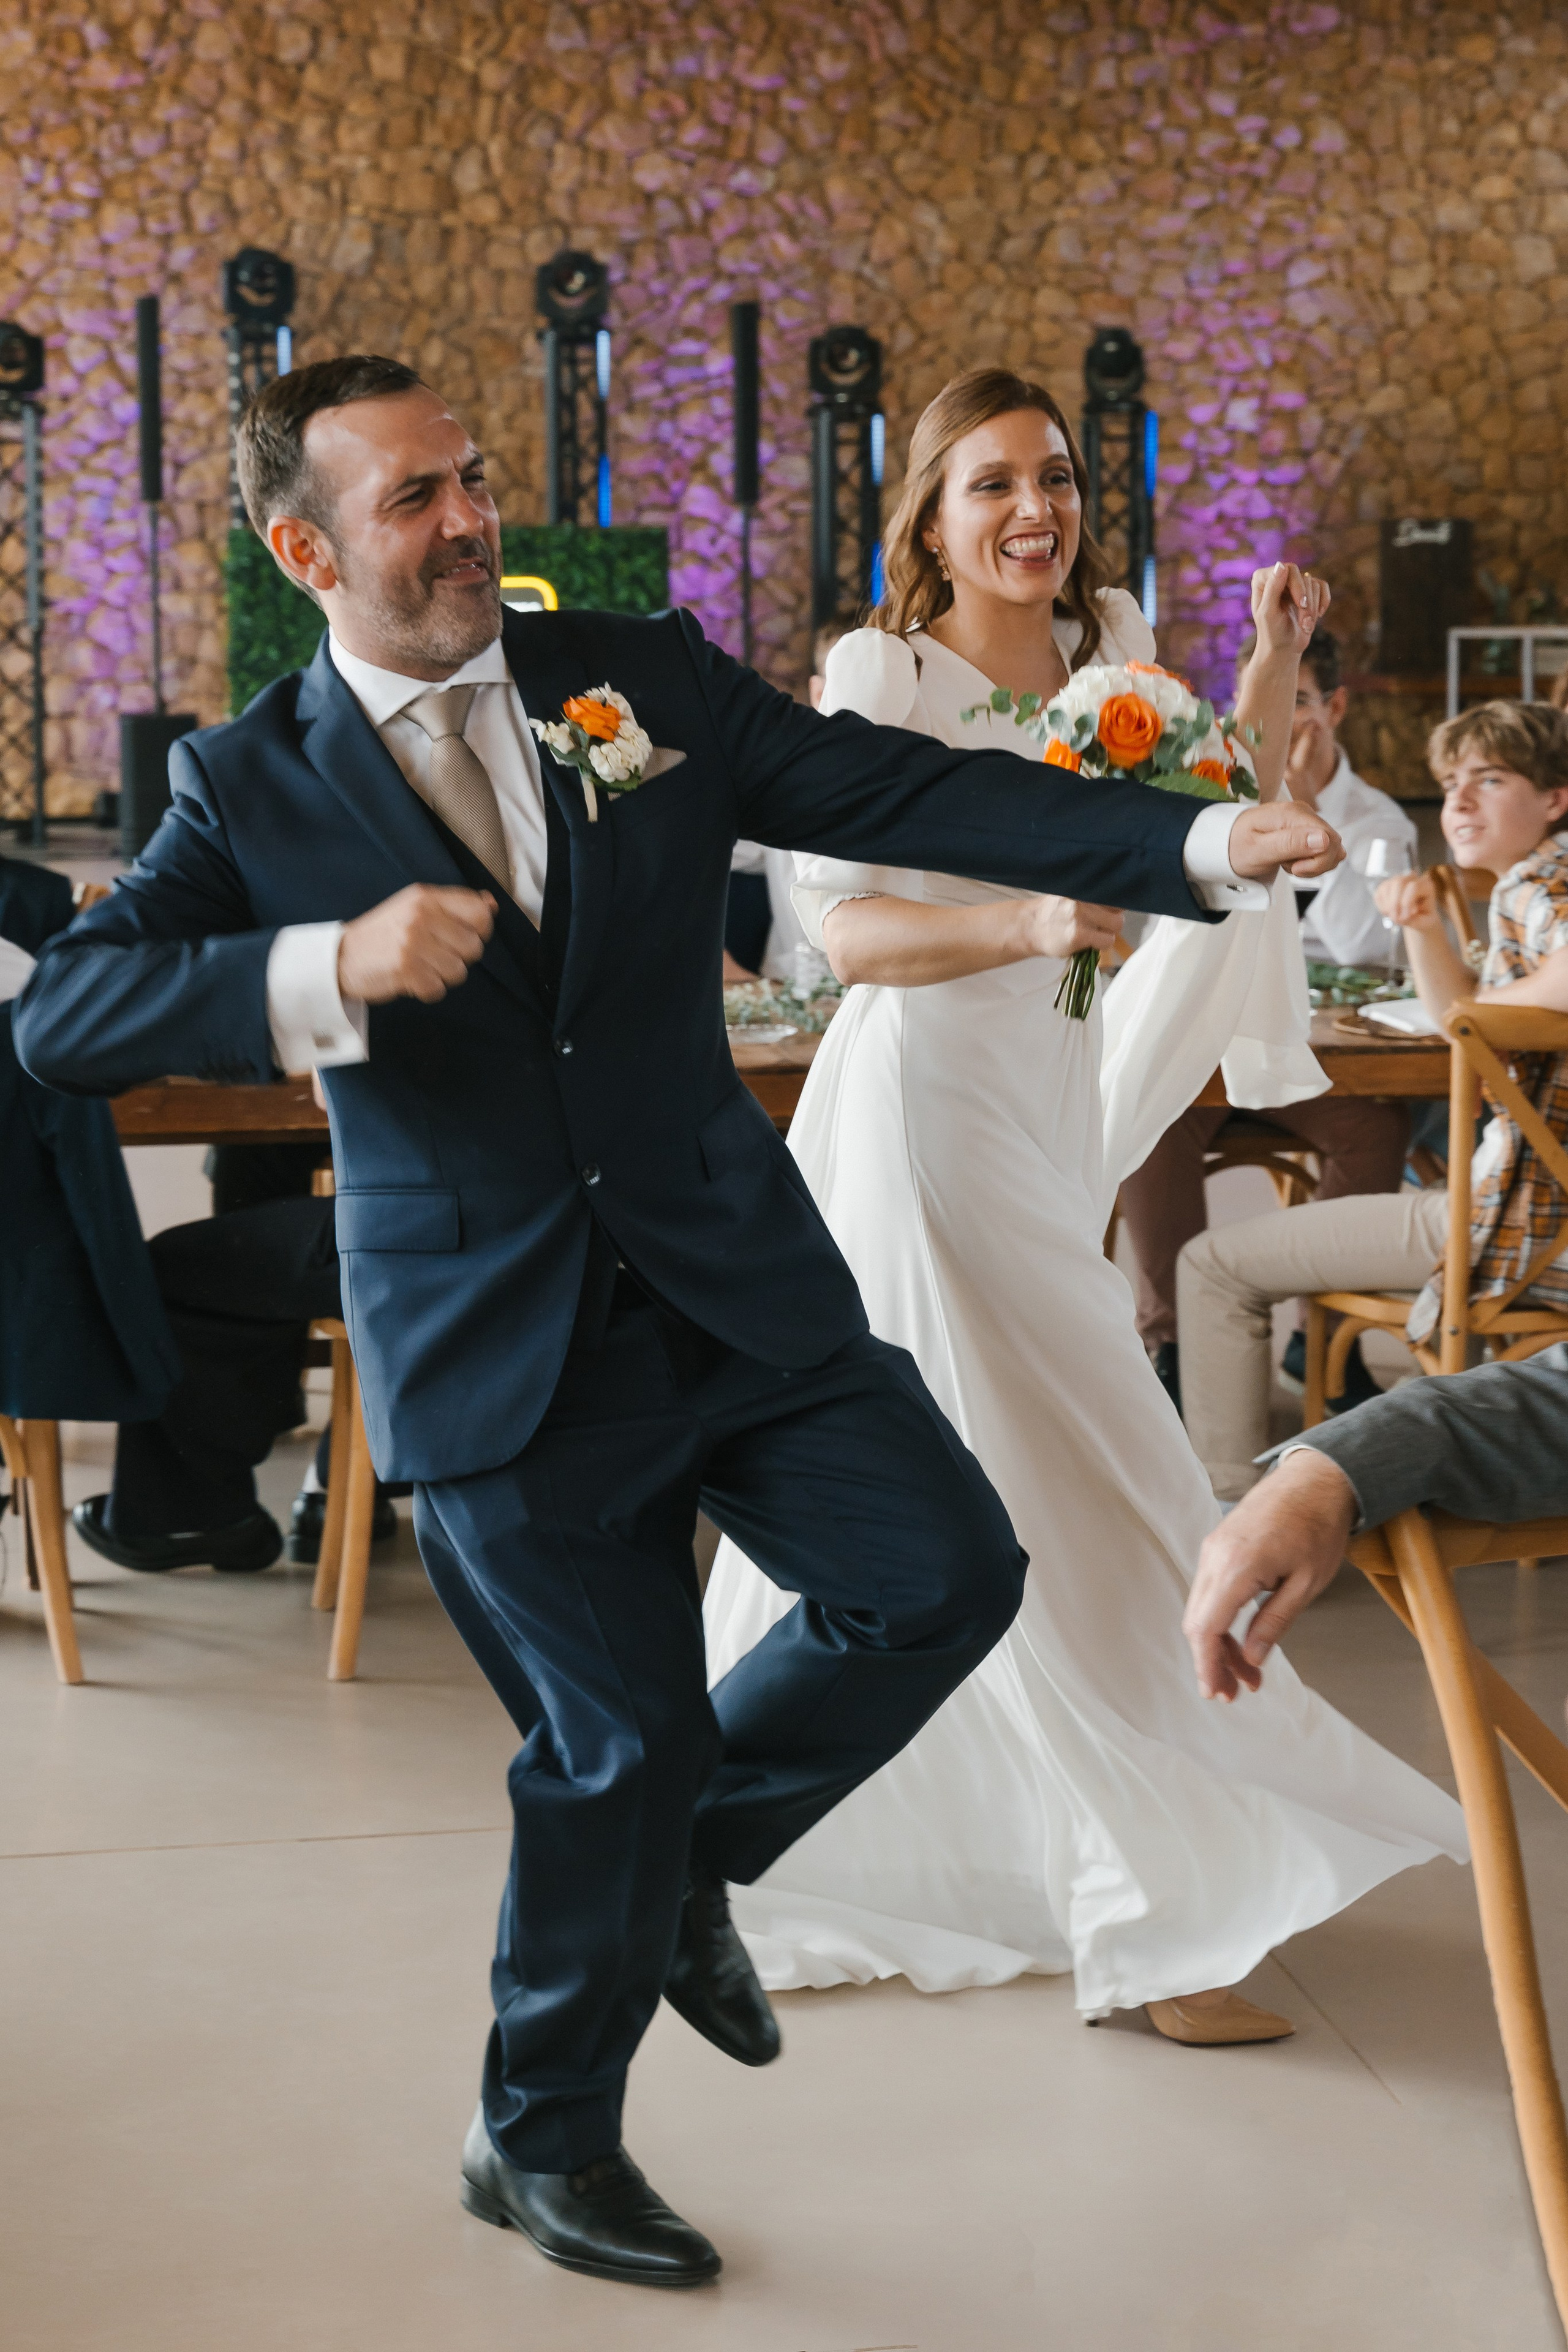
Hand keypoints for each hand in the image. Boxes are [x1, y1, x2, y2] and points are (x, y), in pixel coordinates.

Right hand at [337, 885, 495, 1004]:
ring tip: (419, 966)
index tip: (462, 936)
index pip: (479, 913)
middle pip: (473, 947)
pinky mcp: (405, 969)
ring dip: (441, 976)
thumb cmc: (384, 934)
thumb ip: (453, 906)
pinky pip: (438, 989)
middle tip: (433, 955)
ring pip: (458, 971)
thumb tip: (491, 904)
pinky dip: (426, 990)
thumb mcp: (414, 907)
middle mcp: (420, 916)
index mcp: (425, 897)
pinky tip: (410, 979)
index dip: (479, 931)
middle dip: (458, 957)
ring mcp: (412, 942)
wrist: (340, 957)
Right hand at [1022, 896, 1123, 960]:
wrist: (1030, 928)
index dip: (1114, 904)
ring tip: (1094, 934)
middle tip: (1101, 925)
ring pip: (1116, 924)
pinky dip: (1101, 944)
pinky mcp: (1080, 934)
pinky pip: (1106, 940)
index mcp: (1082, 887)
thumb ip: (1092, 898)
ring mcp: (1081, 916)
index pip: (1114, 891)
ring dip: (1108, 932)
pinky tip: (1089, 942)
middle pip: (1118, 908)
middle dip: (1113, 918)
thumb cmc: (1052, 914)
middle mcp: (1083, 898)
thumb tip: (1118, 904)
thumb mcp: (1071, 896)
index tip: (1111, 910)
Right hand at [1183, 1450, 1357, 1700]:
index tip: (1217, 1694)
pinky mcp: (1218, 1545)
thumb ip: (1274, 1622)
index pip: (1207, 1628)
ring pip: (1201, 1607)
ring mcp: (1213, 1548)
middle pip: (1197, 1621)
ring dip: (1218, 1642)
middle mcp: (1216, 1556)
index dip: (1208, 1666)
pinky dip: (1220, 1618)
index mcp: (1237, 1567)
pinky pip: (1209, 1590)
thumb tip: (1250, 1658)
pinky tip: (1241, 1636)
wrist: (1316, 1478)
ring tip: (1247, 1672)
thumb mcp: (1307, 1584)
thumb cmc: (1319, 1527)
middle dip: (1213, 1661)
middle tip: (1237, 1692)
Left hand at [1227, 800, 1343, 880]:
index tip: (1293, 869)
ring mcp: (1305, 820)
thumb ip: (1290, 843)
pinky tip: (1291, 859)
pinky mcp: (1305, 829)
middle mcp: (1303, 812)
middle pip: (1334, 844)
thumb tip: (1325, 839)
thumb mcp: (1259, 850)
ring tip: (1287, 862)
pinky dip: (1311, 860)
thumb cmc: (1236, 846)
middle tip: (1288, 867)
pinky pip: (1322, 848)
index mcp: (1293, 814)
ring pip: (1331, 848)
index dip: (1317, 862)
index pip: (1330, 840)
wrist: (1223, 843)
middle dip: (1316, 865)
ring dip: (1313, 863)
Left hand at [1249, 562, 1330, 657]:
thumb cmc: (1272, 632)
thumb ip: (1272, 589)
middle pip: (1302, 577)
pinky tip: (1317, 616)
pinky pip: (1323, 586)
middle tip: (1305, 622)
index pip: (1287, 569)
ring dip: (1312, 609)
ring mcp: (1293, 583)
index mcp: (1262, 579)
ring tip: (1305, 626)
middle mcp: (1277, 577)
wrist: (1284, 648)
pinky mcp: (1307, 590)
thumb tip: (1281, 565)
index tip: (1301, 604)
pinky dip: (1323, 603)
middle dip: (1306, 602)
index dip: (1297, 586)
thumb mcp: (1269, 613)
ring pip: (1313, 584)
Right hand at [1373, 872, 1441, 932]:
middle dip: (1394, 903)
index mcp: (1426, 885)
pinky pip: (1378, 894)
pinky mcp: (1385, 886)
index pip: (1413, 887)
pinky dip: (1381, 906)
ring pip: (1386, 887)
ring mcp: (1397, 880)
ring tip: (1393, 918)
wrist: (1418, 916)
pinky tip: (1389, 913)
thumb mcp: (1425, 922)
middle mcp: (1411, 878)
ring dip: (1387, 906)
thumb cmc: (1424, 918)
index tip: (1406, 917)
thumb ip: (1415, 920)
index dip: (1407, 902)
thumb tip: (1400, 917)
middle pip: (1398, 882)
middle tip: (1395, 919)